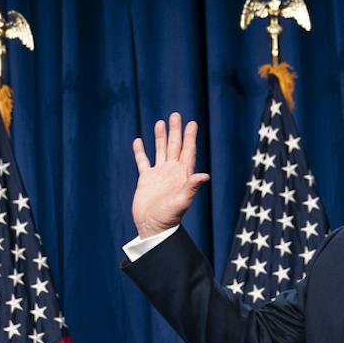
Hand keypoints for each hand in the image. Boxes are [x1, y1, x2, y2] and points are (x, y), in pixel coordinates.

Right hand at [131, 112, 210, 237]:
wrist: (152, 227)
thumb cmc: (169, 218)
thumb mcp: (182, 202)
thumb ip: (191, 187)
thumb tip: (205, 175)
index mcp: (182, 175)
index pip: (188, 151)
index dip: (190, 137)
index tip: (192, 123)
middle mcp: (171, 172)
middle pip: (175, 146)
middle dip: (175, 131)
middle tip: (176, 115)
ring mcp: (159, 175)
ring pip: (160, 150)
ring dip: (160, 137)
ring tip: (160, 122)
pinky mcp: (146, 180)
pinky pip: (143, 162)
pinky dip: (140, 151)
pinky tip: (138, 141)